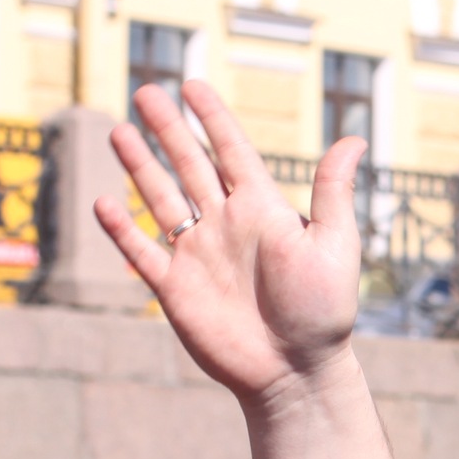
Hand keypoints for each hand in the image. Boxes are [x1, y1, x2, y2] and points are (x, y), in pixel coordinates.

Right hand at [92, 81, 365, 405]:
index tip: (193, 86)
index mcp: (265, 211)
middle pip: (189, 165)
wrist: (295, 372)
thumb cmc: (324, 312)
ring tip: (118, 131)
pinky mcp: (176, 289)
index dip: (212, 119)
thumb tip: (354, 139)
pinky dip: (121, 230)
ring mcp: (199, 255)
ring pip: (162, 199)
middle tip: (146, 91)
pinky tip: (104, 202)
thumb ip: (332, 192)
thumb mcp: (334, 246)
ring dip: (140, 167)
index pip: (233, 152)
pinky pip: (142, 253)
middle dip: (167, 130)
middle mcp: (228, 226)